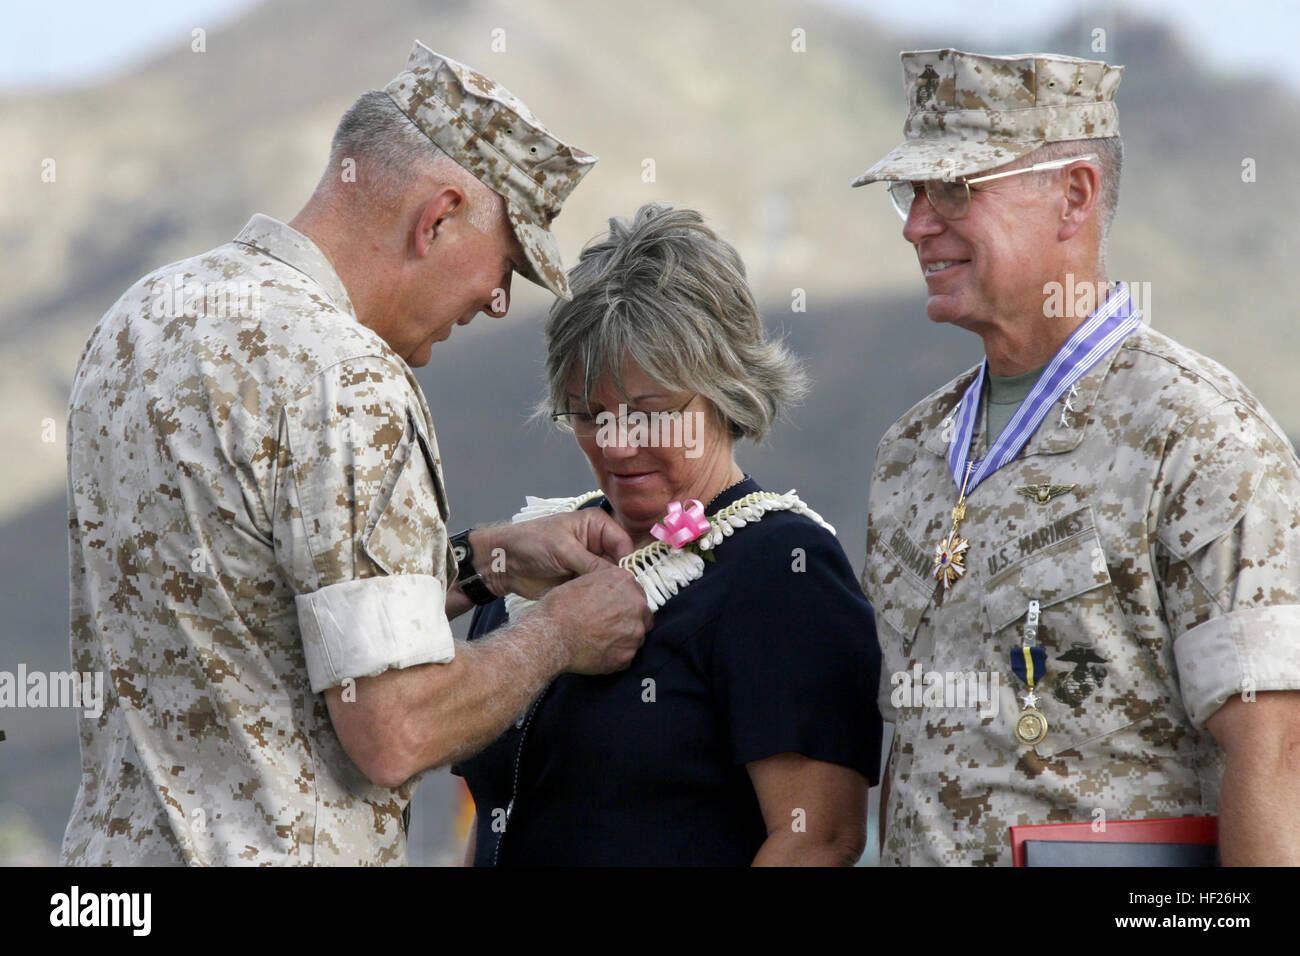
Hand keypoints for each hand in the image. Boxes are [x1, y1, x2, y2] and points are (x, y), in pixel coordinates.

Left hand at [474, 510, 634, 599]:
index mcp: (597, 525)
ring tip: (609, 606)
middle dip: (619, 580)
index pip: (624, 544)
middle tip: (621, 599)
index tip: (626, 584)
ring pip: (609, 580)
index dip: (627, 564)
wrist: (503, 563)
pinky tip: (597, 608)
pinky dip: (596, 599)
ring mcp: (589, 564)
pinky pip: (596, 591)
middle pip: (620, 564)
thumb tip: (620, 579)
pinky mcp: (581, 581)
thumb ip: (592, 564)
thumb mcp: (563, 549)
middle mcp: (597, 543)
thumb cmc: (530, 543)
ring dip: (608, 591)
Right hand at [537, 565, 651, 674]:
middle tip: (608, 627)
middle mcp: (636, 605)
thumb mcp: (582, 581)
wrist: (551, 636)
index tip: (614, 609)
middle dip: (630, 621)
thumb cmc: (560, 608)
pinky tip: (598, 653)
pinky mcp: (628, 656)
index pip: (637, 592)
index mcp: (625, 582)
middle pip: (643, 615)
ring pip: (636, 637)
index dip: (625, 602)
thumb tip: (611, 589)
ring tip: (599, 641)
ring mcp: (635, 632)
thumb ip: (605, 583)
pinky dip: (616, 656)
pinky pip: (626, 657)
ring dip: (623, 640)